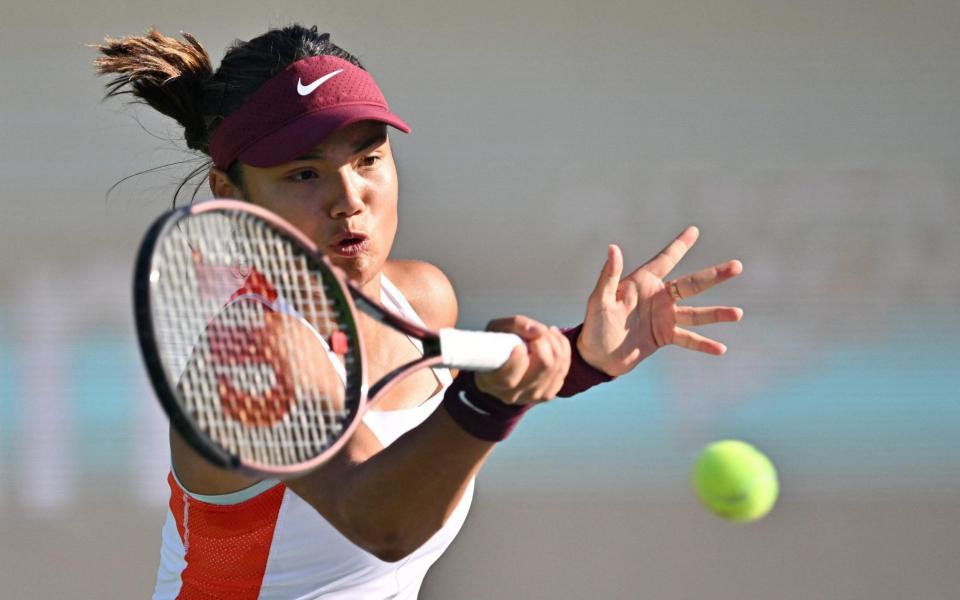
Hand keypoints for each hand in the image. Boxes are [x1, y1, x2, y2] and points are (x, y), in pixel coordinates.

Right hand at [474, 315, 570, 405]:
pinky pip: (564, 368)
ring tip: (544, 333)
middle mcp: (513, 395)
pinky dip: (562, 349)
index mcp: (493, 382)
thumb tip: (540, 331)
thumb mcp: (497, 329)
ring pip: (558, 366)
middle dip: (545, 341)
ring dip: (555, 342)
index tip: (519, 345)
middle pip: (544, 366)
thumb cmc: (497, 346)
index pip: (510, 378)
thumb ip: (516, 325)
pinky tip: (551, 341)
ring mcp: (532, 397)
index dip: (518, 359)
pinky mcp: (548, 394)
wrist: (501, 365)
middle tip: (536, 332)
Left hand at [578, 226, 742, 376]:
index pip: (665, 260)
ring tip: (738, 314)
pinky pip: (688, 339)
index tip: (694, 230)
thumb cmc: (594, 325)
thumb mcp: (599, 300)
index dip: (679, 245)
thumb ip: (609, 276)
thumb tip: (613, 248)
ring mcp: (664, 317)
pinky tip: (720, 349)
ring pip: (696, 313)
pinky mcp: (665, 336)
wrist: (596, 357)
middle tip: (737, 266)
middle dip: (714, 275)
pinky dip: (704, 344)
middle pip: (691, 284)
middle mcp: (657, 297)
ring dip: (717, 313)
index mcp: (642, 283)